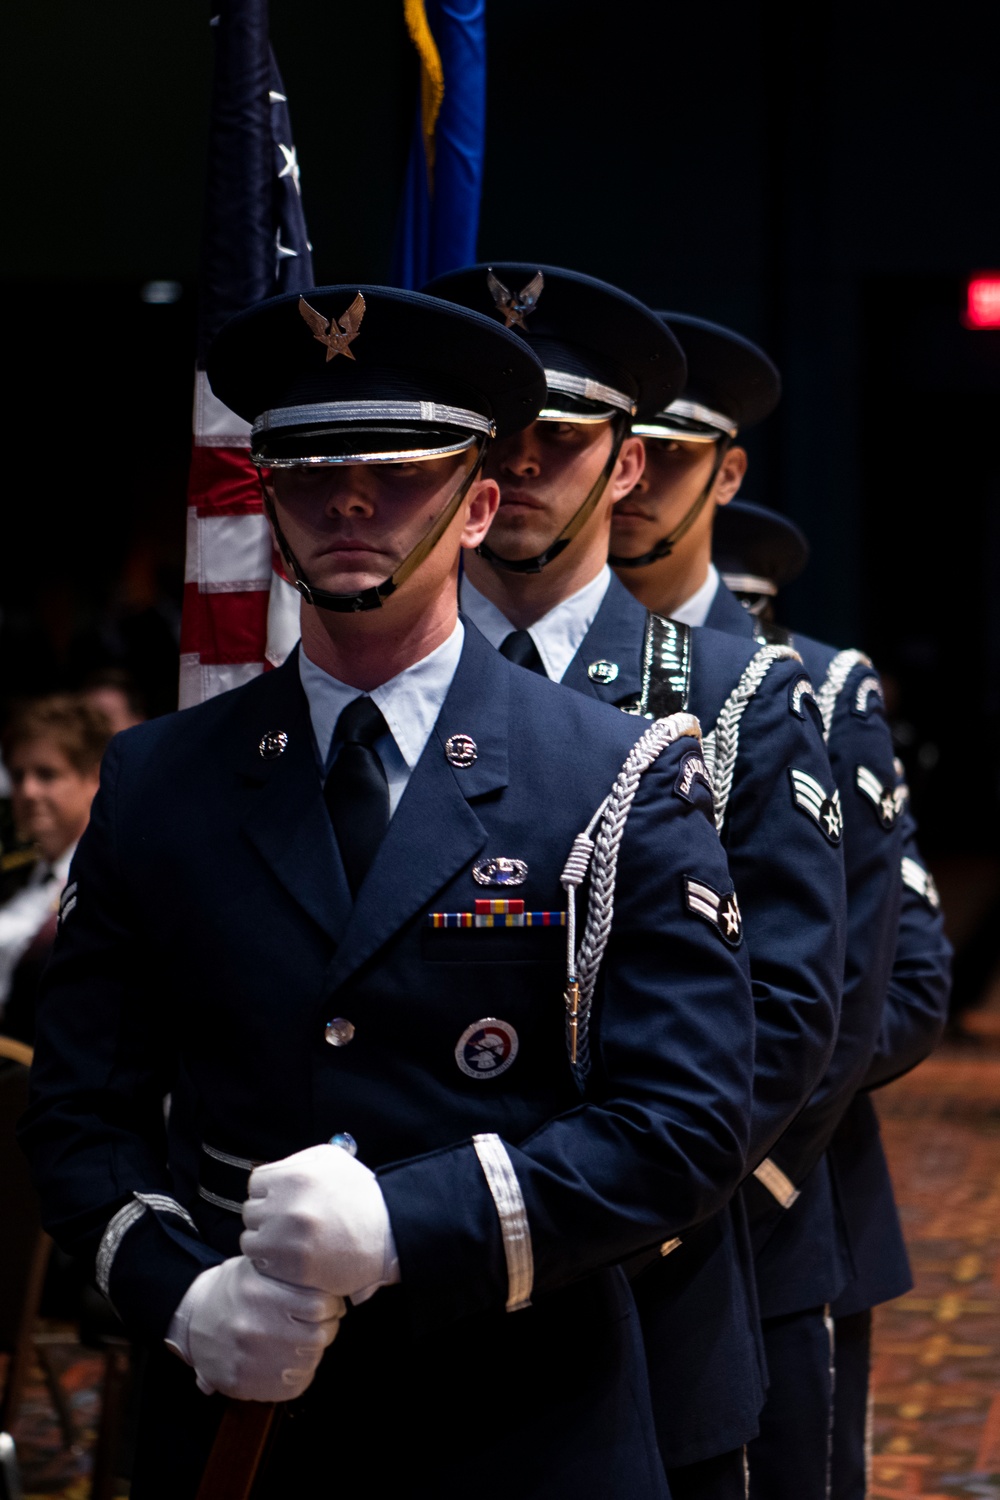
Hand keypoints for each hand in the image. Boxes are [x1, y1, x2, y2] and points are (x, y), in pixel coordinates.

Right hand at [166, 1255, 343, 1401]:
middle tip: (321, 1324)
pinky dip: (300, 1375)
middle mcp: (253, 1327)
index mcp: (258, 1292)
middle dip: (326, 1329)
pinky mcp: (242, 1384)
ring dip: (313, 1352)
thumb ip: (290, 1274)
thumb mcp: (256, 1267)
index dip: (331, 1305)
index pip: (319, 1305)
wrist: (193, 1319)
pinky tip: (292, 1361)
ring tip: (304, 1341)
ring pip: (307, 1362)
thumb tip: (331, 1291)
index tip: (329, 1305)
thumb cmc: (234, 1290)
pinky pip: (291, 1386)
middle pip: (318, 1336)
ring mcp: (247, 1360)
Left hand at [241, 1143, 399, 1303]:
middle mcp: (287, 1207)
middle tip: (286, 1222)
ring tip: (286, 1241)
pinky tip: (291, 1257)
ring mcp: (288, 1240)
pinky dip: (272, 1263)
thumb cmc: (360, 1194)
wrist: (388, 1233)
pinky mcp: (293, 1269)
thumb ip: (298, 1161)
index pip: (255, 1183)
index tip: (282, 1199)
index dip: (268, 1191)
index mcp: (295, 1177)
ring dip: (265, 1241)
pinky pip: (263, 1265)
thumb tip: (273, 1173)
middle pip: (251, 1212)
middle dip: (266, 1216)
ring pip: (251, 1241)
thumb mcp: (333, 1160)